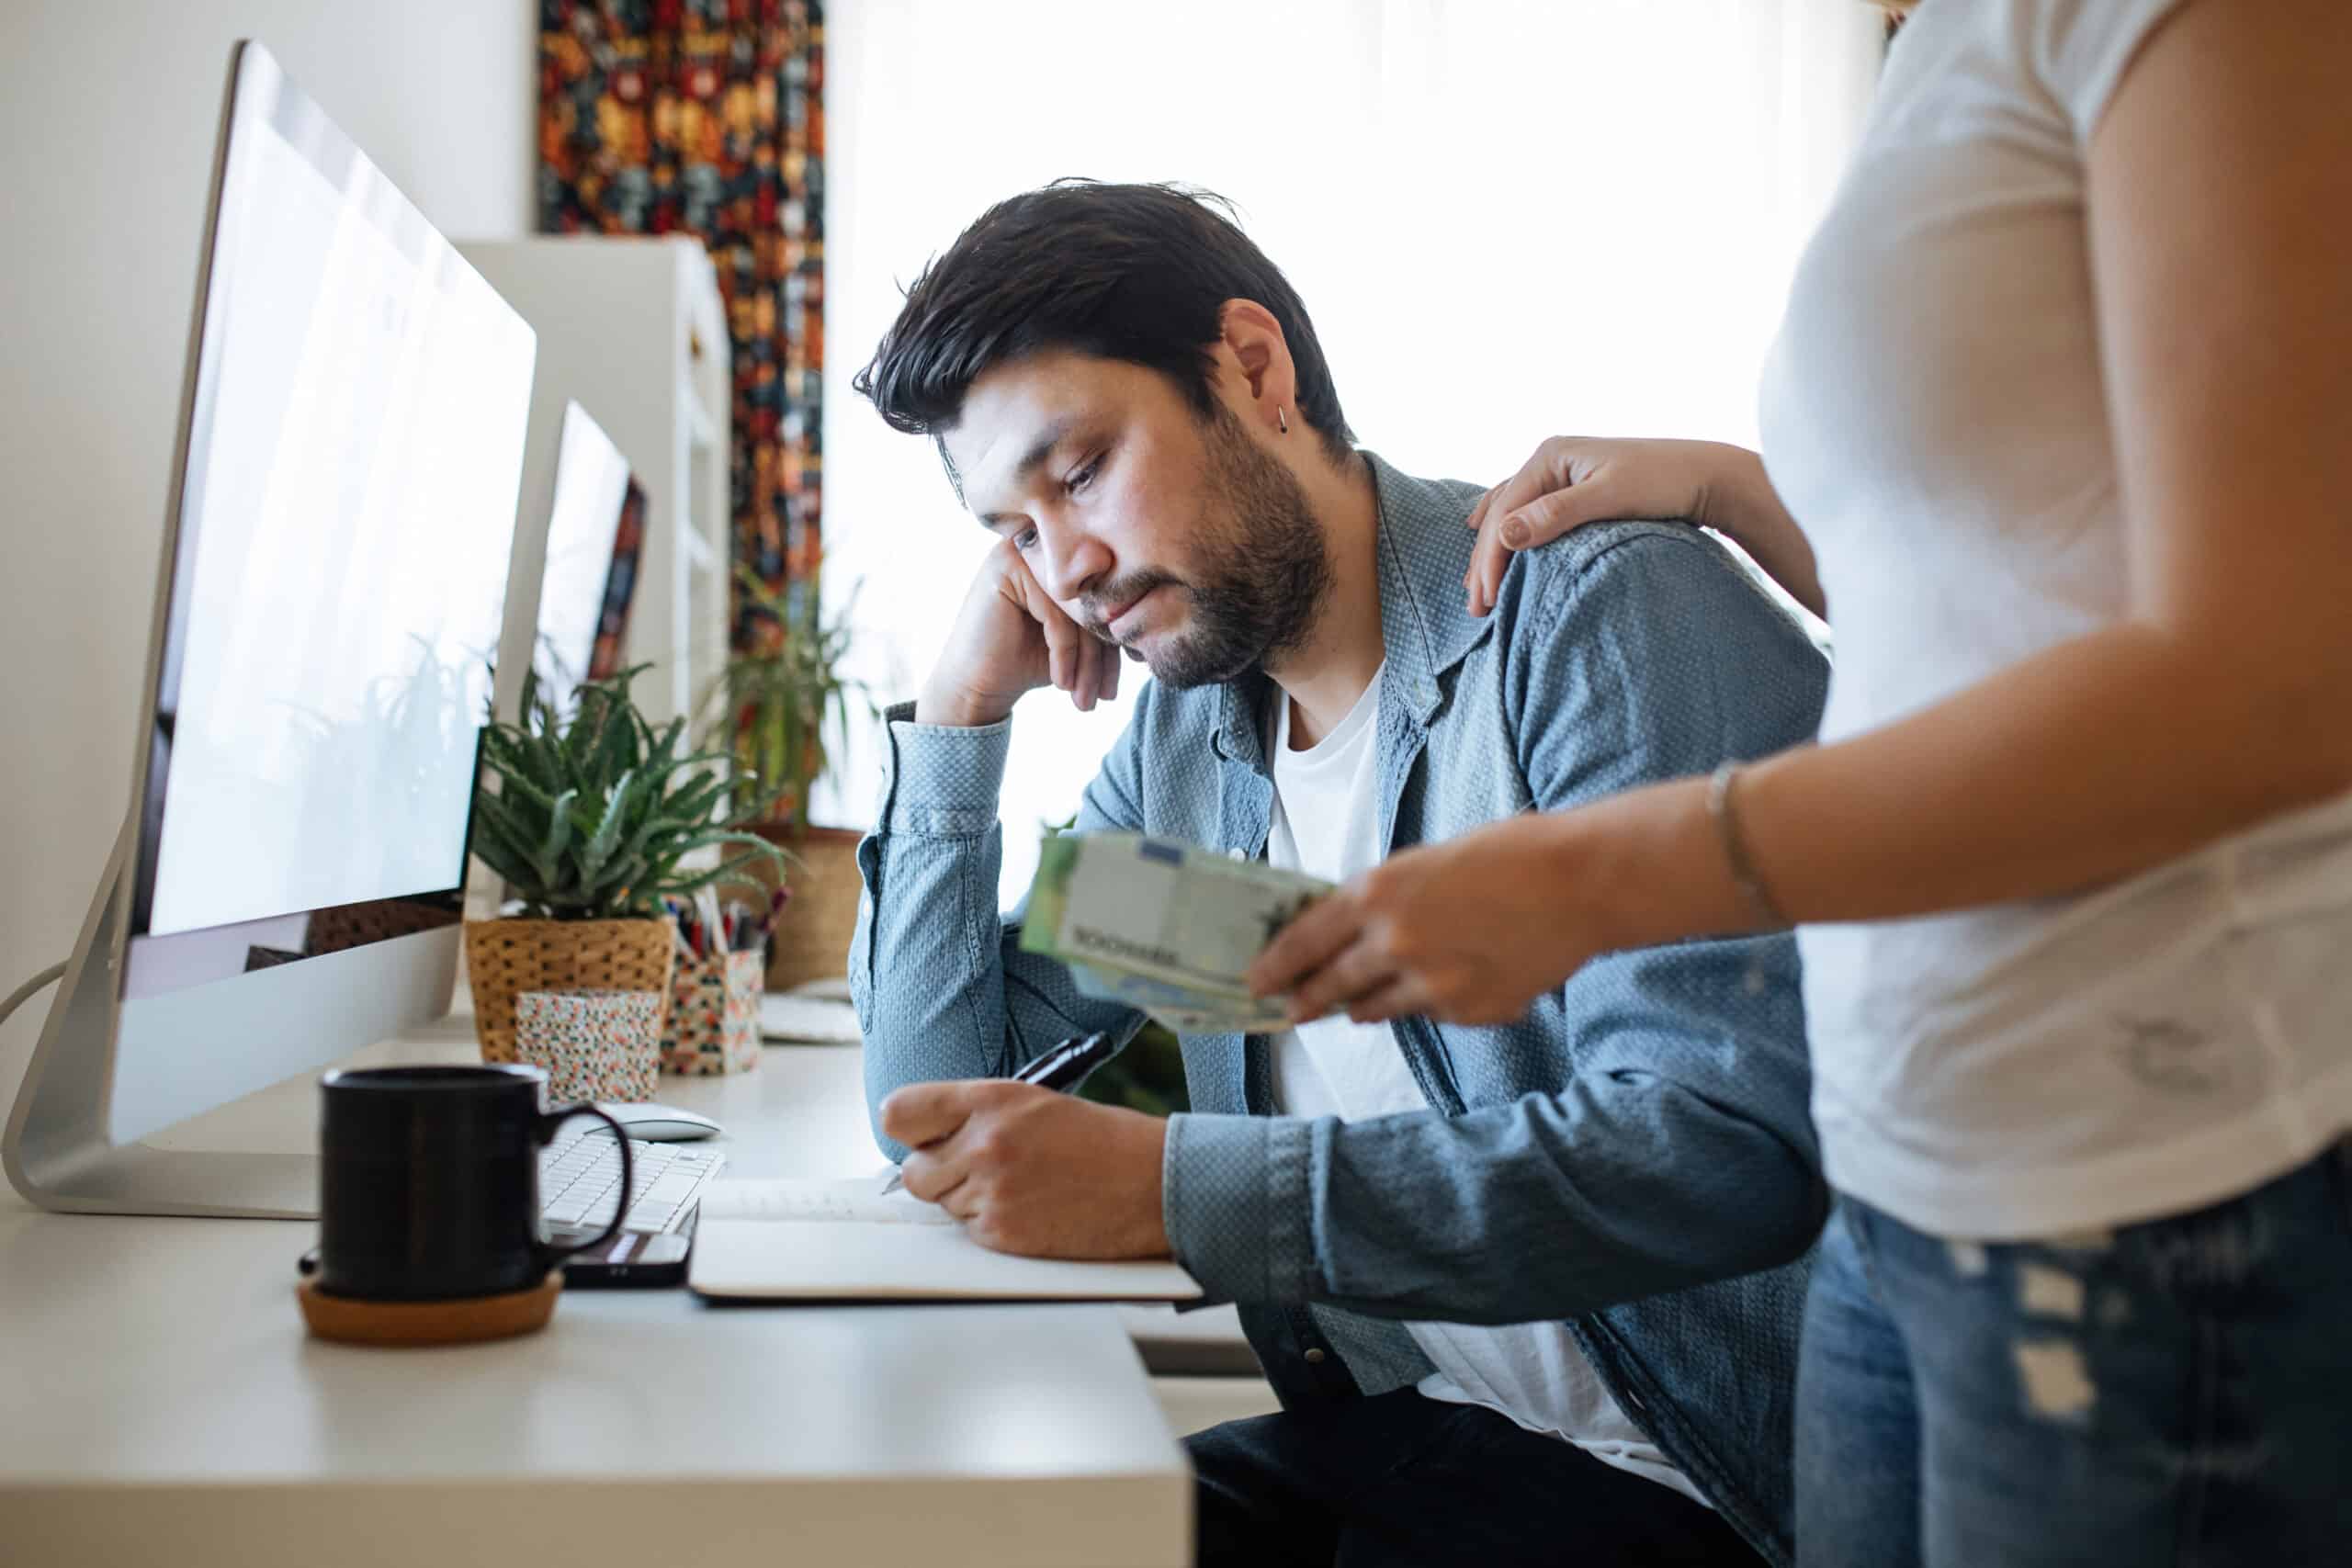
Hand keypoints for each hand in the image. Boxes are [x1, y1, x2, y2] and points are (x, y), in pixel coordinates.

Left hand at [879, 1079, 1171, 1258]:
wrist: (1152, 1184)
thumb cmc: (1102, 1140)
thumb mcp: (1033, 1103)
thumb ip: (977, 1116)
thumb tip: (928, 1140)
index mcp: (990, 1100)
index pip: (900, 1113)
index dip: (909, 1130)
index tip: (921, 1137)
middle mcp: (983, 1143)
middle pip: (913, 1170)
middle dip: (939, 1174)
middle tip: (979, 1170)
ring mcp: (991, 1191)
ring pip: (943, 1204)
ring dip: (970, 1201)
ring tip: (1023, 1187)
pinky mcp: (1002, 1233)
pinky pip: (971, 1233)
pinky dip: (995, 1227)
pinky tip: (1033, 1210)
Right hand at [915, 536, 1121, 726]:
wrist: (975, 686)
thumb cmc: (1027, 663)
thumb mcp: (1077, 642)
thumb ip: (1106, 622)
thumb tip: (1152, 619)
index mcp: (1062, 558)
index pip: (1104, 596)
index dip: (1116, 639)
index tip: (1124, 677)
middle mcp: (1043, 547)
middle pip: (1092, 600)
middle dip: (1102, 657)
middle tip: (1104, 696)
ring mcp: (1022, 552)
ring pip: (1076, 610)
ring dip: (1086, 663)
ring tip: (1086, 700)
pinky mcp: (1006, 569)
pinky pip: (1055, 616)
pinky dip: (1064, 655)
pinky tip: (1061, 683)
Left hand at [1247, 814, 1605, 1026]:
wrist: (1582, 883)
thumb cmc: (1511, 854)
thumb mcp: (1429, 861)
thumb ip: (1386, 899)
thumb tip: (1347, 930)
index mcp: (1378, 894)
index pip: (1305, 939)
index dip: (1276, 964)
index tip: (1256, 981)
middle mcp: (1395, 944)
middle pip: (1331, 986)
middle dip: (1307, 1000)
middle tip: (1290, 1009)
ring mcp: (1433, 986)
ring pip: (1378, 1009)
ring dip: (1363, 1005)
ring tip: (1356, 1005)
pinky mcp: (1470, 1012)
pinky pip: (1432, 1015)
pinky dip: (1431, 1003)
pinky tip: (1448, 982)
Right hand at [1463, 437, 1822, 619]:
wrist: (1710, 476)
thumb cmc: (1665, 483)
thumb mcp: (1608, 498)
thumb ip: (1555, 515)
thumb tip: (1503, 534)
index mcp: (1550, 456)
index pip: (1505, 512)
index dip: (1489, 559)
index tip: (1484, 601)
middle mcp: (1550, 459)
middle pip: (1502, 514)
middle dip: (1485, 561)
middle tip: (1476, 609)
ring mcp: (1563, 472)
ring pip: (1511, 513)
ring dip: (1493, 550)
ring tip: (1477, 587)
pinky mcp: (1577, 488)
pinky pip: (1528, 510)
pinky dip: (1511, 531)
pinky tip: (1499, 537)